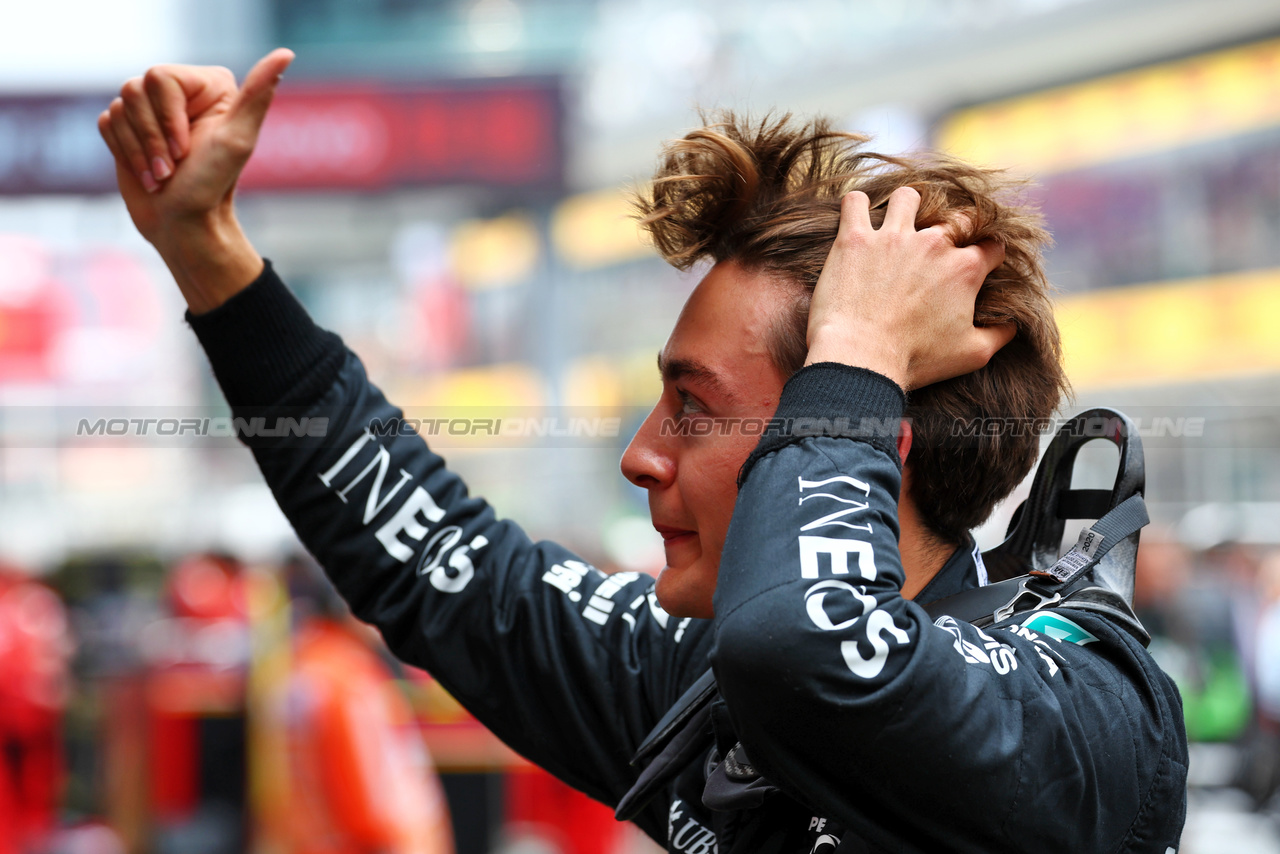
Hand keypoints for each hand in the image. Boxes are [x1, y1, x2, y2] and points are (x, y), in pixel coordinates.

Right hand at [97, 48, 294, 311]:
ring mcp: (154, 110)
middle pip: (134, 90)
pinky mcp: (129, 127)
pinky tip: (146, 173)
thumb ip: (258, 95)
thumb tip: (286, 54)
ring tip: (162, 176)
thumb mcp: (238, 140)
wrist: (183, 226)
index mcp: (209, 86)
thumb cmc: (212, 186)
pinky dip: (123, 153)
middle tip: (173, 167)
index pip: (159, 76)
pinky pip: (105, 122)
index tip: (185, 150)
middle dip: (151, 138)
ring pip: (118, 107)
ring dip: (138, 151)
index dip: (166, 117)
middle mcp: (182, 93)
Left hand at [804, 186, 1012, 390]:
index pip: (991, 247)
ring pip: (907, 198)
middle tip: (941, 243)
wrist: (860, 359)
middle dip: (956, 227)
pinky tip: (857, 215)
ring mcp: (892, 237)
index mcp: (964, 269)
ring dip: (906, 207)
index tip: (982, 261)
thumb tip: (1013, 325)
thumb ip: (998, 336)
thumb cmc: (915, 359)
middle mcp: (933, 244)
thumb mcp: (971, 354)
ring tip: (899, 221)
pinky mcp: (854, 238)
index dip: (990, 254)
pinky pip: (856, 203)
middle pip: (955, 218)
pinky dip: (856, 205)